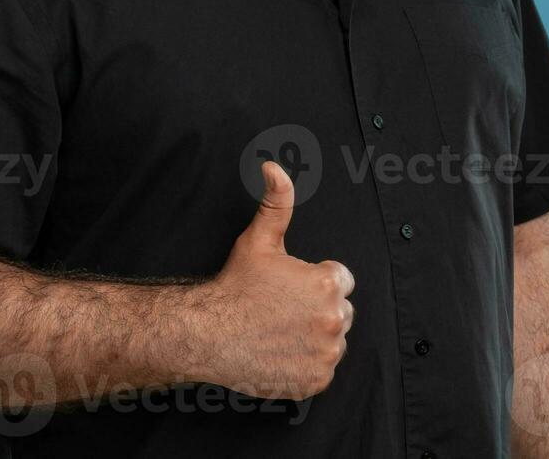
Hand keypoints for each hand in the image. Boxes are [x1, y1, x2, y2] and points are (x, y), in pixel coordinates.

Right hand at [194, 160, 354, 399]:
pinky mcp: (316, 380)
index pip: (339, 280)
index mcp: (328, 283)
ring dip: (314, 337)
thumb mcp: (259, 240)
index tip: (289, 289)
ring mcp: (326, 353)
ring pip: (332, 341)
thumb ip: (277, 202)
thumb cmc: (235, 287)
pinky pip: (321, 369)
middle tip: (282, 310)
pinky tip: (280, 352)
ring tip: (280, 331)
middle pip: (340, 311)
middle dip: (317, 309)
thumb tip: (274, 167)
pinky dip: (305, 365)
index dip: (313, 282)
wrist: (208, 334)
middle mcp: (334, 319)